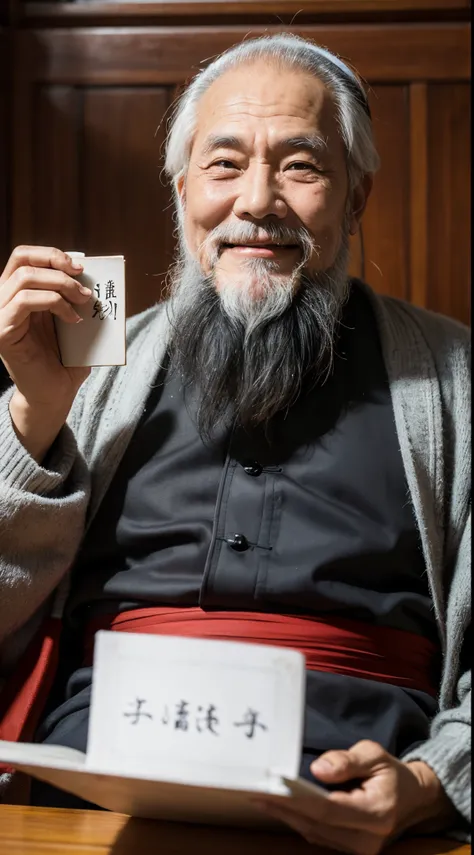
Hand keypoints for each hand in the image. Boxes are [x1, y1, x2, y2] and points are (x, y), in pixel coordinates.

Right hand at [0, 246, 92, 459]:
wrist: (55, 394)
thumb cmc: (64, 360)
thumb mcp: (71, 320)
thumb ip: (72, 296)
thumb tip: (90, 273)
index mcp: (18, 293)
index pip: (24, 256)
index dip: (51, 254)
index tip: (80, 266)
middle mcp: (4, 300)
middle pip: (22, 259)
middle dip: (56, 263)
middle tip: (83, 280)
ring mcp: (0, 315)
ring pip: (25, 278)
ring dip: (61, 285)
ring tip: (83, 301)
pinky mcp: (2, 332)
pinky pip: (25, 301)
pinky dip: (55, 303)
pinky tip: (73, 320)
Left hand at [252, 740, 456, 853]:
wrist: (413, 799)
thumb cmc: (391, 773)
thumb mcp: (374, 755)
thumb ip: (347, 761)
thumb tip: (318, 769)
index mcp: (376, 813)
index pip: (328, 809)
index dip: (296, 799)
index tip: (271, 787)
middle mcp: (367, 839)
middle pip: (316, 824)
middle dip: (284, 807)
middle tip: (255, 789)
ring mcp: (359, 849)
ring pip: (313, 833)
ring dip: (287, 815)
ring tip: (261, 796)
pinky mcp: (351, 850)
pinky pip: (318, 836)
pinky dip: (298, 820)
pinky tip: (281, 806)